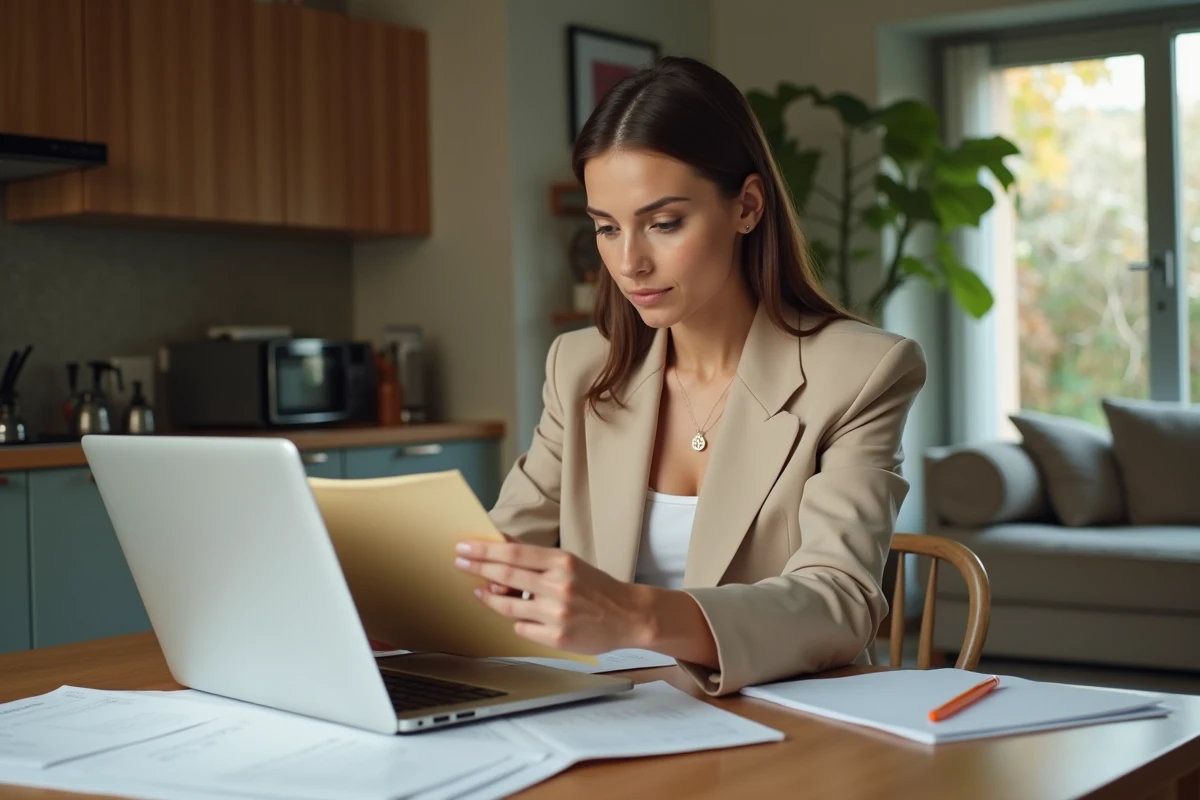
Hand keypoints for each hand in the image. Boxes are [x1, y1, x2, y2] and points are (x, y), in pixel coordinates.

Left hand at [453, 540, 651, 654]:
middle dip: (477, 567)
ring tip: (482, 592)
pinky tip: (524, 616)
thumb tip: (503, 544)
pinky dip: (519, 620)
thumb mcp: (570, 563)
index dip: (485, 550)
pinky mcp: (556, 637)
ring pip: (508, 606)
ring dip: (490, 597)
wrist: (628, 616)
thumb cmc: (597, 588)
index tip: (464, 548)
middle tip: (459, 562)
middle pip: (506, 574)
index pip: (514, 553)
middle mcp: (558, 586)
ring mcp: (556, 614)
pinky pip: (522, 628)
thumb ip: (537, 558)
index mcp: (562, 562)